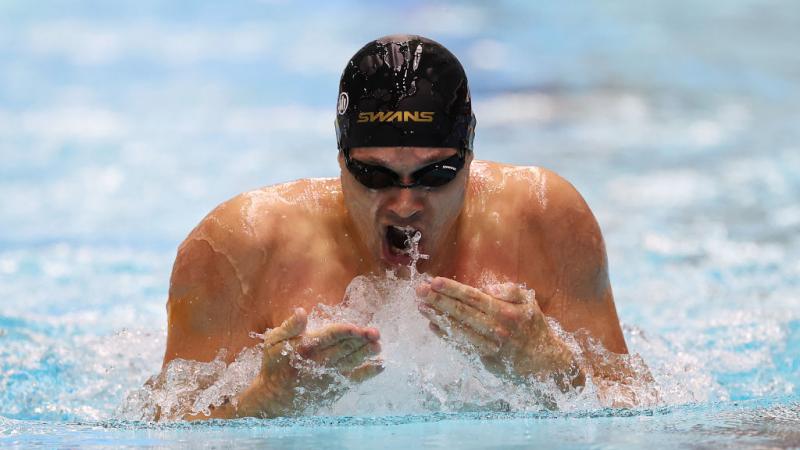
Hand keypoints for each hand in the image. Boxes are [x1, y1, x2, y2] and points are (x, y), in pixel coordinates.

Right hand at [236, 308, 382, 416]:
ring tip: (379, 346)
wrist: (275, 399)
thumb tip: (301, 311)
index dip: (345, 332)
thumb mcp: (274, 342)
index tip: (357, 327)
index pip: (330, 337)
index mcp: (306, 348)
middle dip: (361, 340)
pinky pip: (354, 379)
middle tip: (376, 333)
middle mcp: (319, 363)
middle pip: (345, 349)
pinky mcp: (335, 387)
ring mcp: (329, 376)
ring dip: (367, 354)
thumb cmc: (275, 366)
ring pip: (352, 362)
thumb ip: (290, 327)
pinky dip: (368, 373)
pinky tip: (381, 365)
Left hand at [416, 278, 581, 389]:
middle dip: (438, 300)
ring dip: (438, 317)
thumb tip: (487, 287)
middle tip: (419, 291)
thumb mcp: (529, 303)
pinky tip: (433, 325)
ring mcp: (489, 346)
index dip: (452, 289)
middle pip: (461, 312)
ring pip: (458, 329)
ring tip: (421, 306)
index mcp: (506, 311)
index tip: (434, 281)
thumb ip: (510, 290)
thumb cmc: (533, 327)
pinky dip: (446, 335)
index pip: (473, 297)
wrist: (545, 362)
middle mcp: (496, 329)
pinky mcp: (484, 359)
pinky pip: (461, 345)